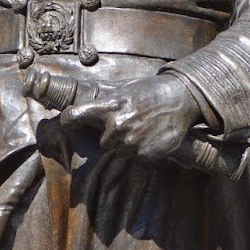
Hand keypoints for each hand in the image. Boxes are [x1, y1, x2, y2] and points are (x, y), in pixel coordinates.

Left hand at [59, 72, 201, 160]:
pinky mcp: (144, 157)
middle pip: (102, 141)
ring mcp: (131, 143)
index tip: (69, 123)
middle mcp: (118, 126)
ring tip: (142, 130)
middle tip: (129, 124)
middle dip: (111, 136)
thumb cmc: (151, 92)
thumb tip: (79, 109)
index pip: (74, 116)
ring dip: (126, 145)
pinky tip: (150, 139)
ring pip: (117, 152)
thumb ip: (104, 102)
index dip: (69, 121)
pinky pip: (133, 160)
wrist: (181, 99)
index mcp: (110, 105)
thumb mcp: (125, 90)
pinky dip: (140, 153)